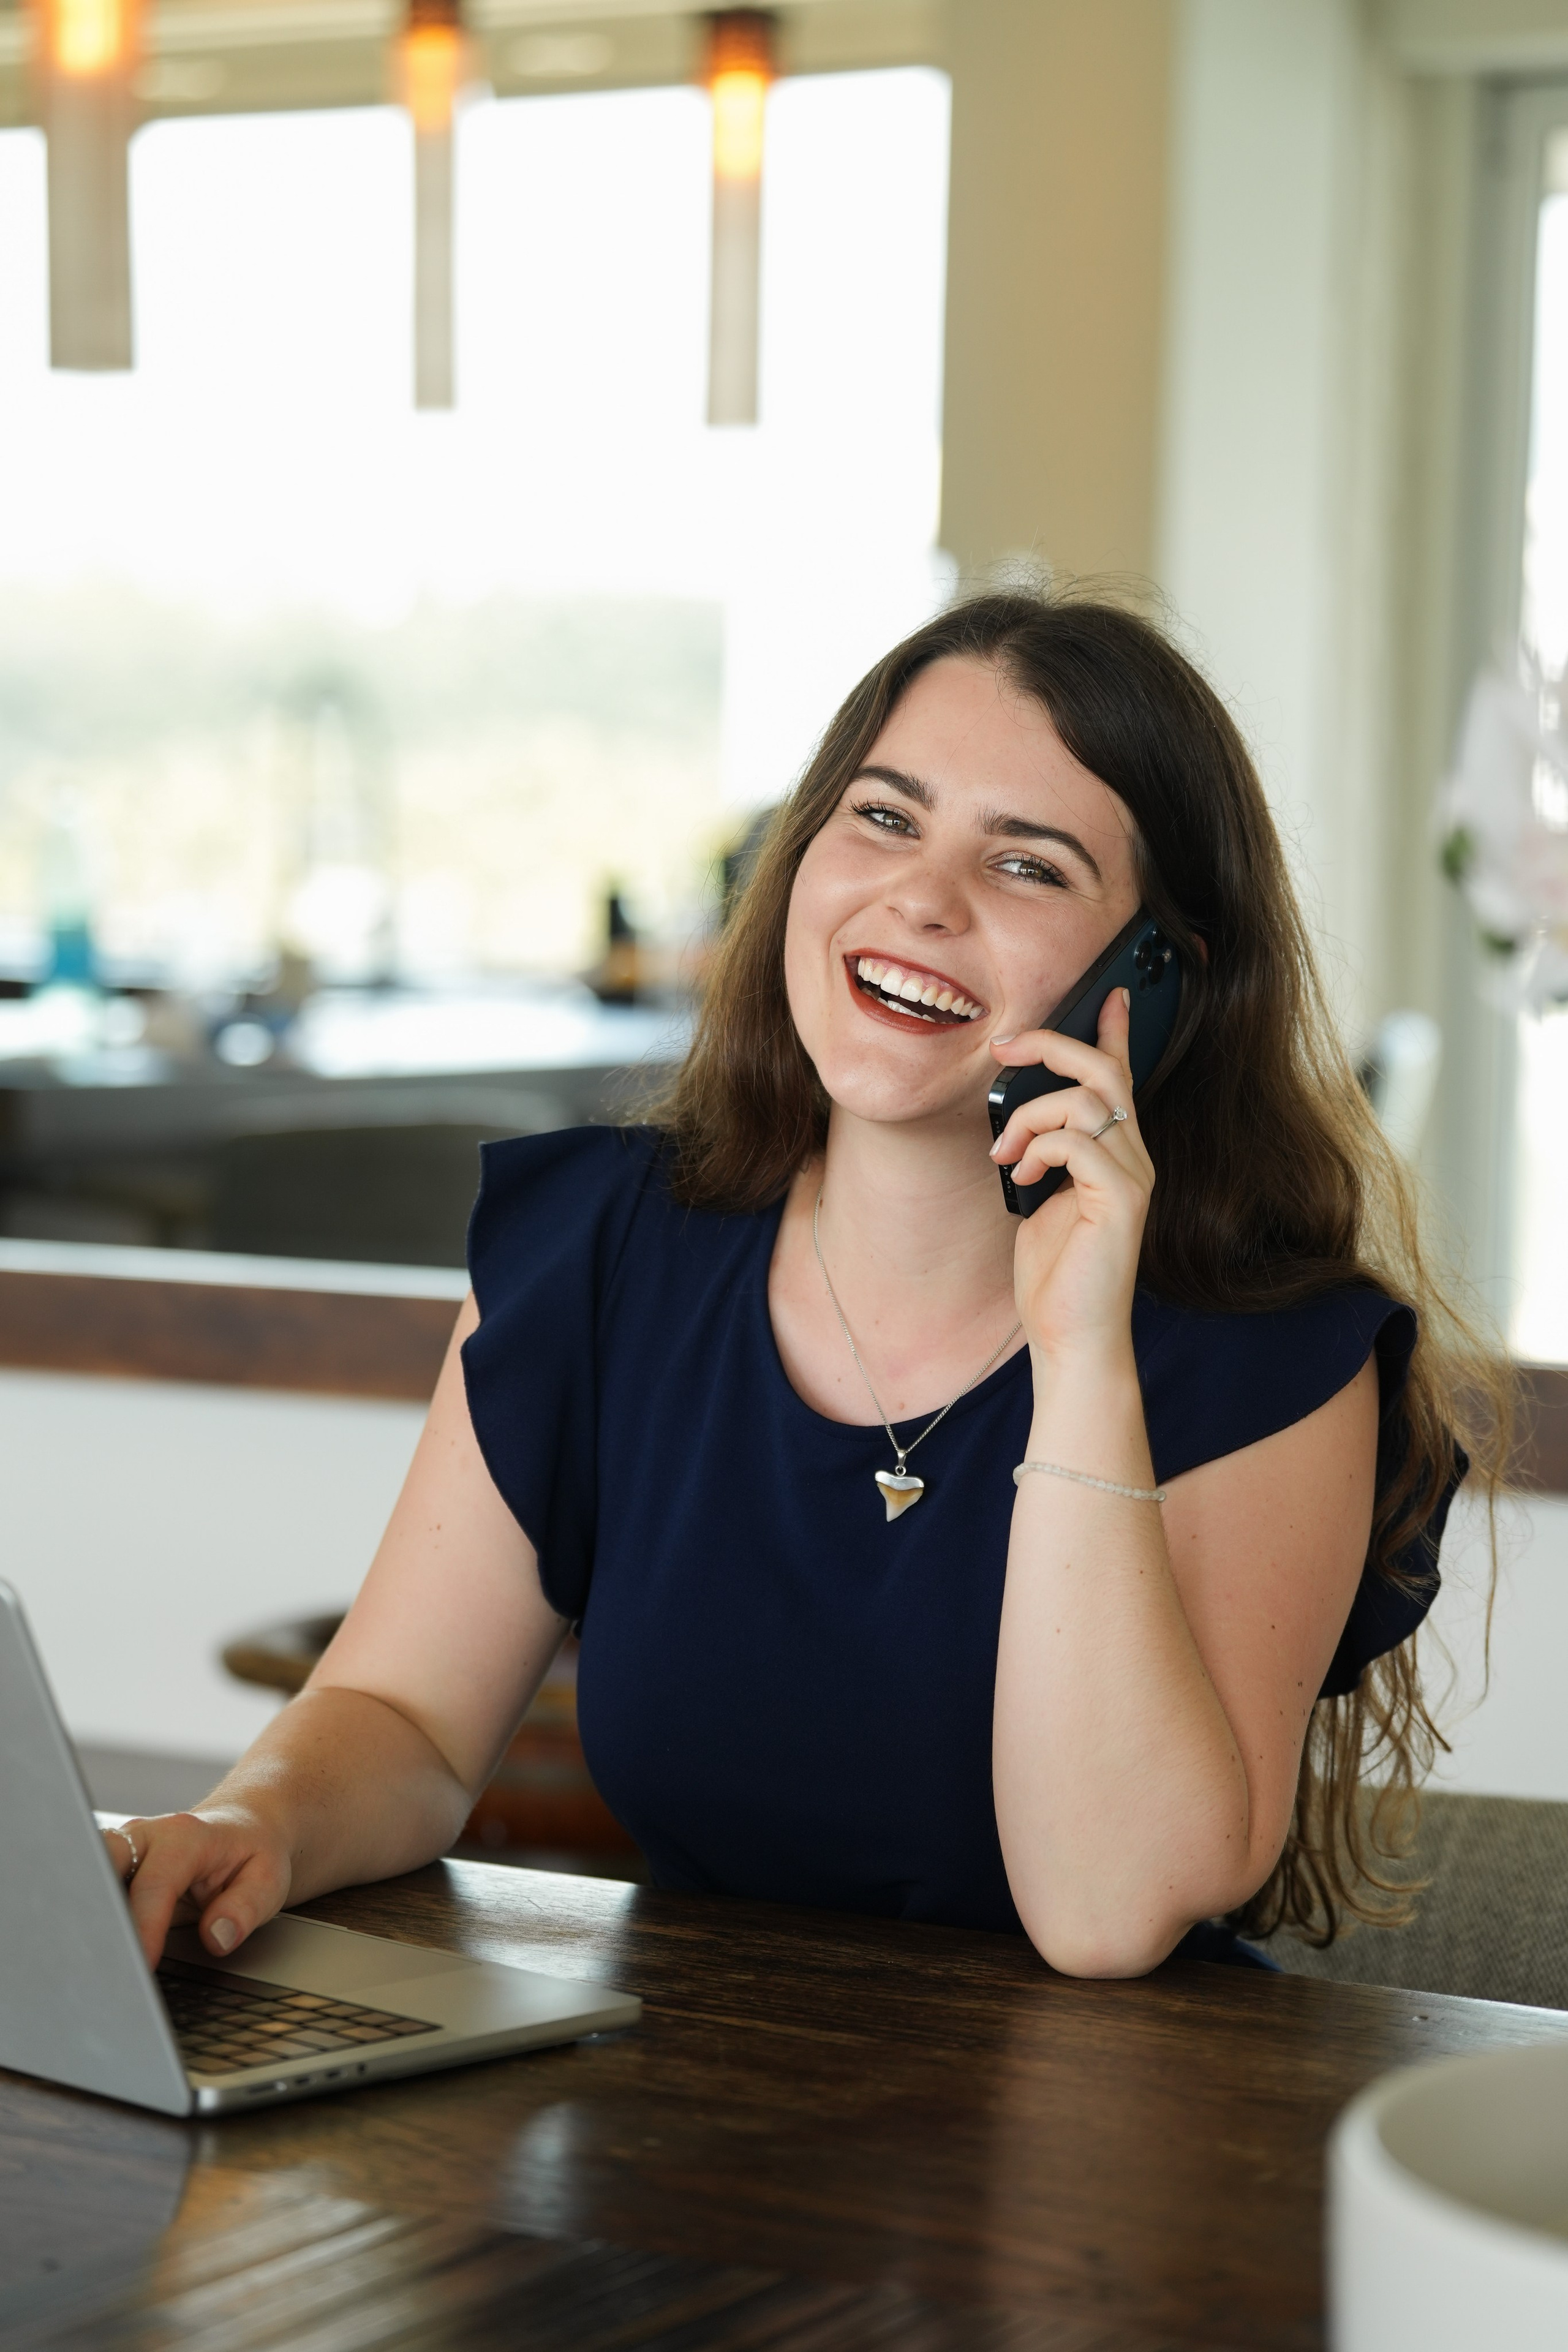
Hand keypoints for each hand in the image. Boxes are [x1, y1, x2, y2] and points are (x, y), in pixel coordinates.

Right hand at [104, 1807, 292, 1971]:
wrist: (245, 1826)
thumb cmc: (254, 1853)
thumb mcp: (269, 1879)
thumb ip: (245, 1908)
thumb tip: (217, 1938)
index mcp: (184, 1837)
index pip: (153, 1886)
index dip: (144, 1929)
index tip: (141, 1965)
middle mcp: (145, 1837)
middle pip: (99, 1868)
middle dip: (97, 1913)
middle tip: (106, 1962)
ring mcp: (123, 1850)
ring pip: (85, 1878)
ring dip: (88, 1918)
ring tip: (100, 1962)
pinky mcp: (111, 1867)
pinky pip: (91, 1891)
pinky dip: (91, 1919)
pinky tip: (99, 1950)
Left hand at [988, 988, 1154, 1359]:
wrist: (1071, 1336)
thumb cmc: (1055, 1275)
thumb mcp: (1040, 1198)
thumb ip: (1043, 1157)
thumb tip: (1019, 1127)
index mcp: (1116, 1153)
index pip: (1121, 1078)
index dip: (1113, 1031)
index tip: (1106, 993)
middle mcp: (1134, 1158)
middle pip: (1104, 1071)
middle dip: (1051, 1046)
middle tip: (1003, 1050)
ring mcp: (1133, 1177)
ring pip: (1085, 1100)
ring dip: (1030, 1116)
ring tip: (1004, 1154)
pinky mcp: (1122, 1200)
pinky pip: (1079, 1142)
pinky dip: (1040, 1149)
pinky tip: (1021, 1178)